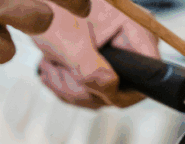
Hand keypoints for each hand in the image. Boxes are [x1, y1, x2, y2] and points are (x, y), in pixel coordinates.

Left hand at [30, 0, 159, 108]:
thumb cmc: (50, 10)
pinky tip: (55, 68)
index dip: (125, 89)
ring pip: (105, 94)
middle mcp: (131, 42)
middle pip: (124, 89)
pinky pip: (94, 91)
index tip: (96, 88)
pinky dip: (71, 87)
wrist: (33, 3)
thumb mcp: (68, 41)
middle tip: (59, 70)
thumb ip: (90, 68)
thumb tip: (109, 89)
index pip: (151, 72)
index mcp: (134, 28)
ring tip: (52, 65)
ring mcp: (118, 55)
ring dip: (73, 89)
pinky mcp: (103, 64)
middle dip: (87, 89)